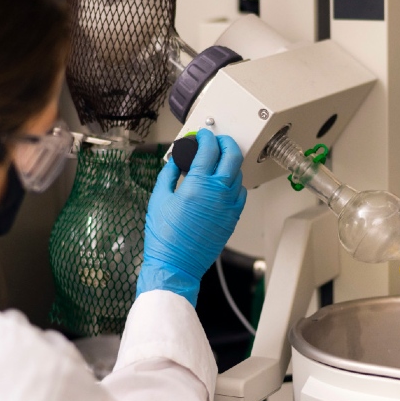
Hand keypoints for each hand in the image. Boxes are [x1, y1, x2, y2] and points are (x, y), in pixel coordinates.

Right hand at [136, 128, 246, 305]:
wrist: (176, 265)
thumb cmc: (165, 237)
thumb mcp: (158, 199)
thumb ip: (168, 174)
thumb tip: (175, 160)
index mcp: (197, 184)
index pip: (209, 149)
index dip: (206, 137)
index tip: (201, 135)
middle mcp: (218, 192)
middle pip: (232, 155)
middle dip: (225, 142)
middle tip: (216, 141)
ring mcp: (229, 206)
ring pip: (238, 174)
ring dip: (229, 163)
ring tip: (218, 162)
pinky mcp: (233, 218)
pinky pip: (241, 193)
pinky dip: (234, 183)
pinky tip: (223, 184)